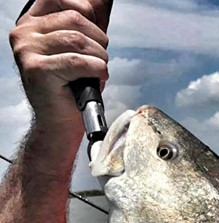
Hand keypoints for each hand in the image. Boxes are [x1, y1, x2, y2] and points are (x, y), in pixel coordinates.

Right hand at [10, 0, 112, 132]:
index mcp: (32, 23)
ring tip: (97, 71)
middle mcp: (24, 33)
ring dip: (99, 58)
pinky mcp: (37, 69)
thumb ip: (83, 23)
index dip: (85, 11)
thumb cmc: (72, 84)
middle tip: (99, 59)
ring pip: (79, 41)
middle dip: (99, 40)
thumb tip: (99, 1)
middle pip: (75, 19)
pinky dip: (97, 70)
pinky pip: (79, 61)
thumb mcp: (77, 47)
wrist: (60, 120)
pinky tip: (96, 78)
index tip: (94, 33)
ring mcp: (27, 50)